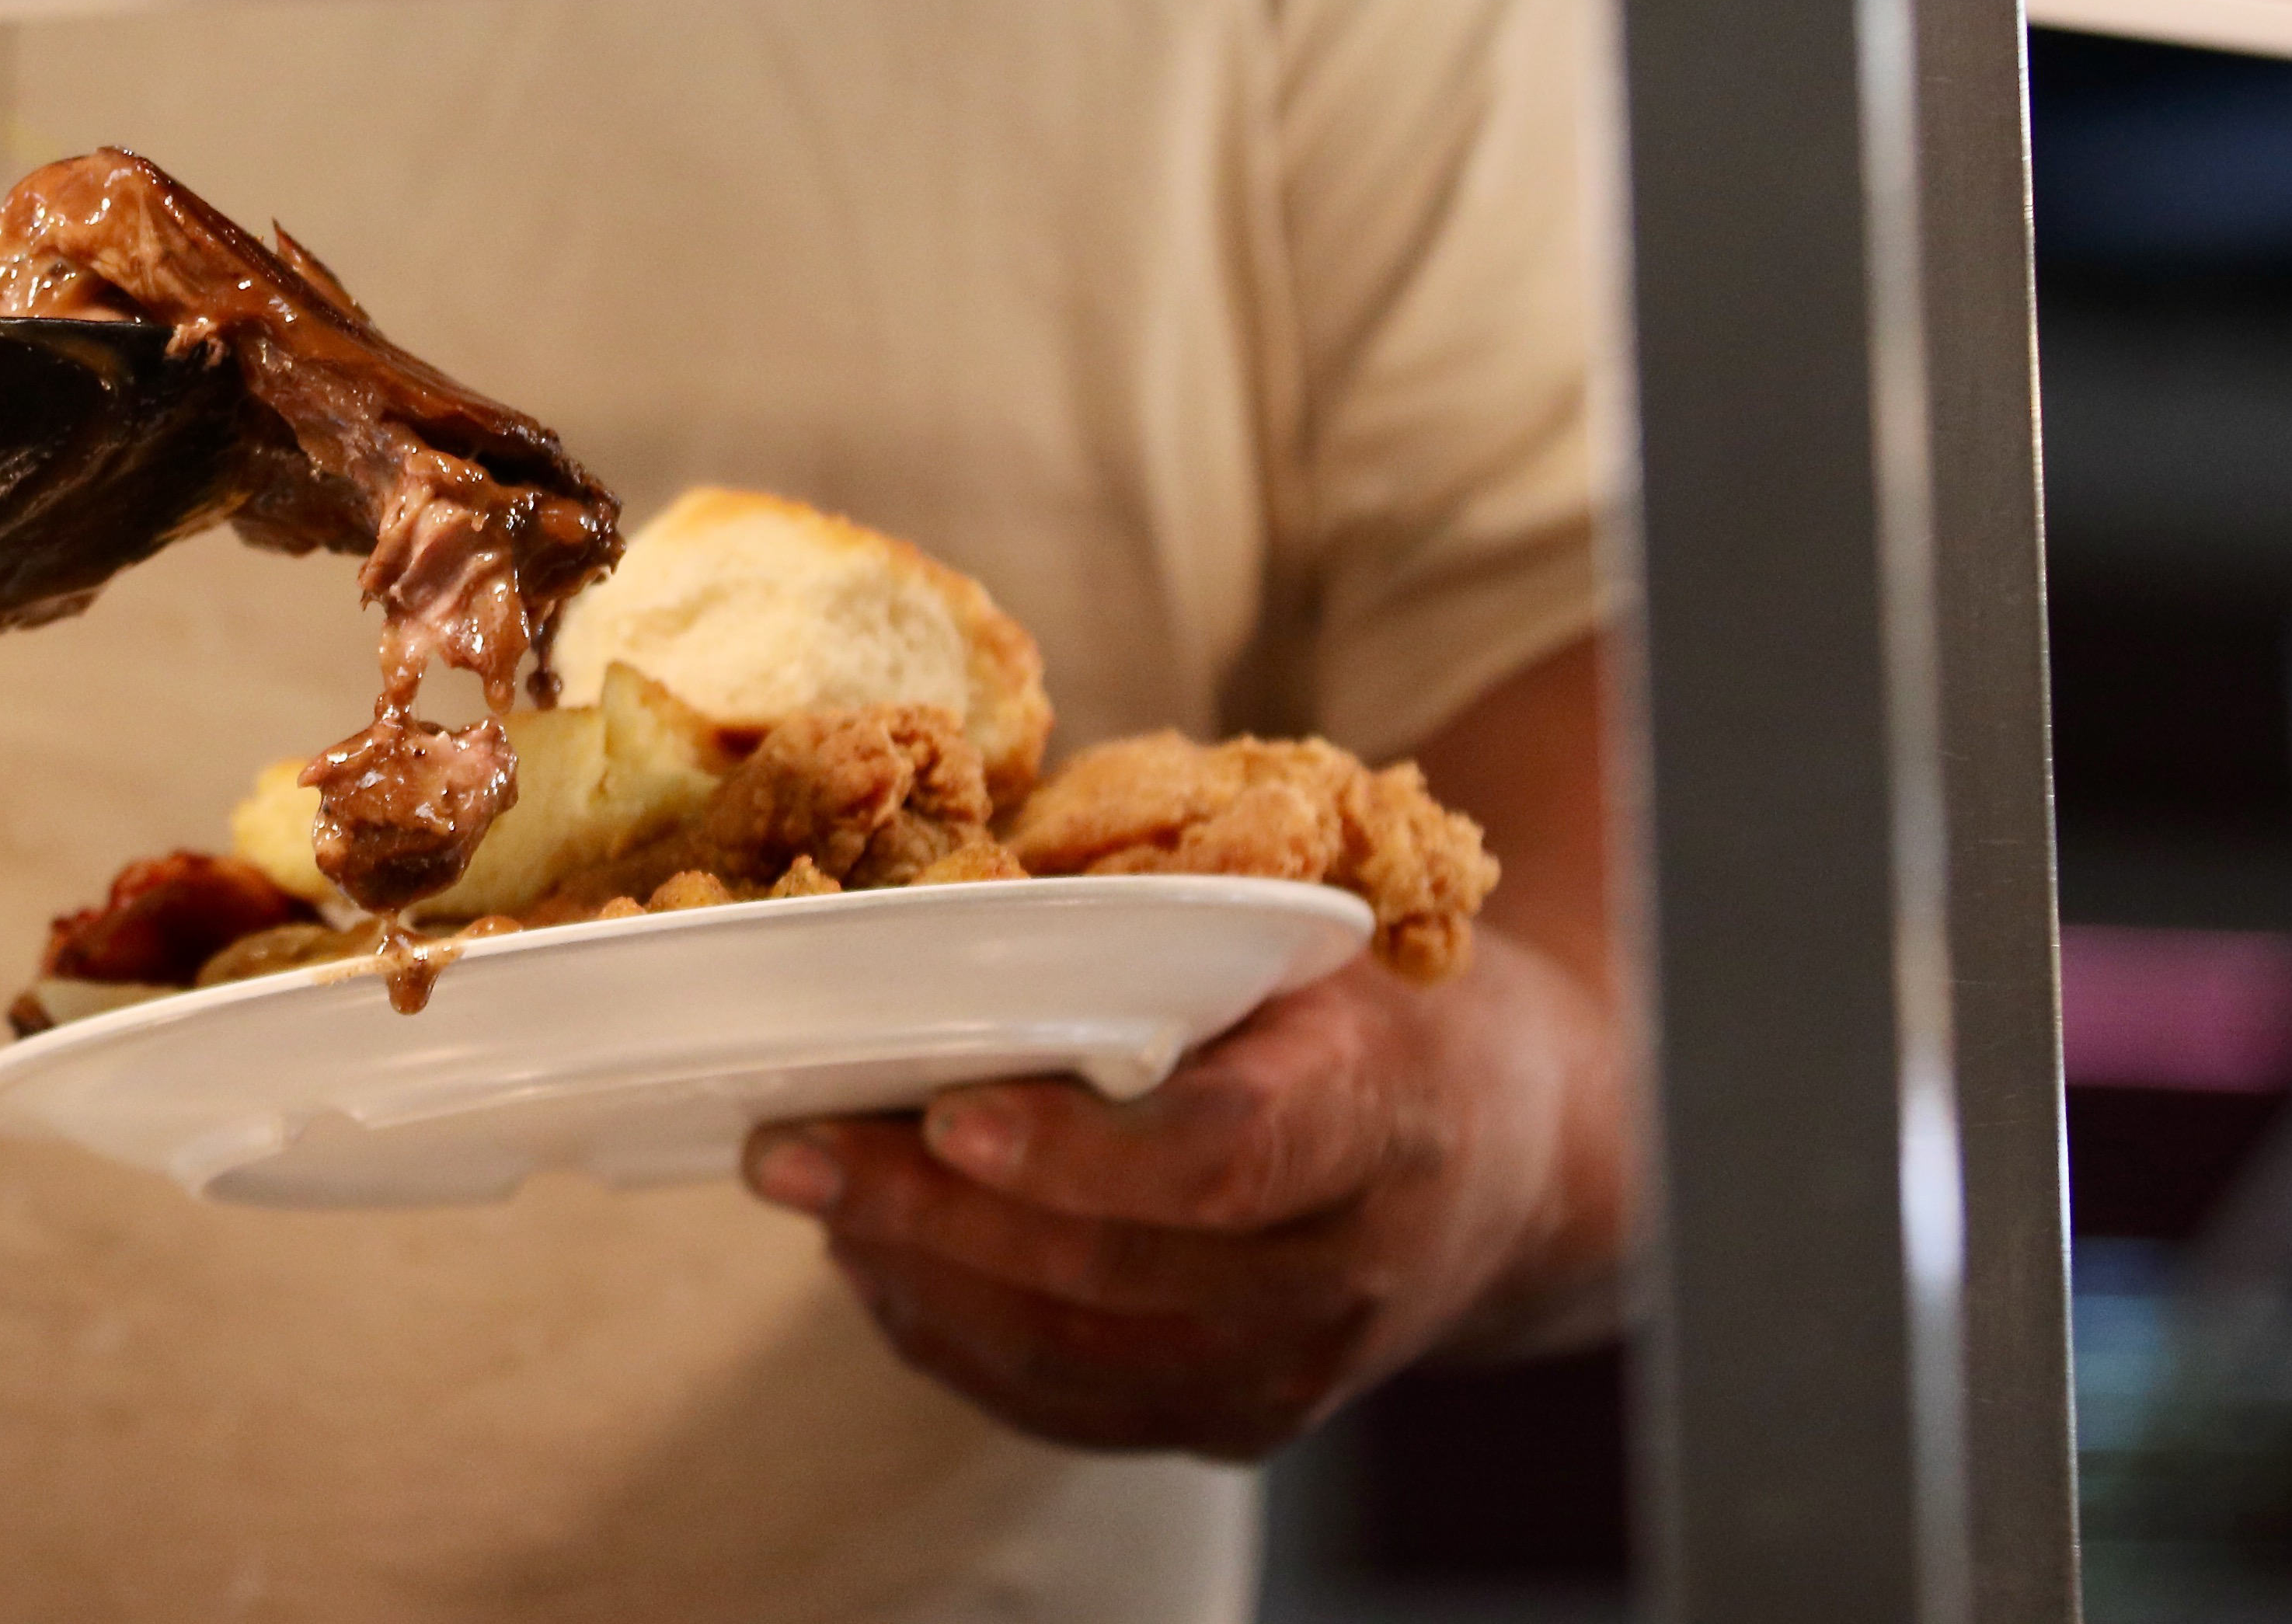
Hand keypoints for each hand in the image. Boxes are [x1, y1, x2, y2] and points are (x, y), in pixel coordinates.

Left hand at [746, 933, 1616, 1458]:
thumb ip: (1168, 917)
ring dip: (914, 1277)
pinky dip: (952, 1335)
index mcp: (1375, 1107)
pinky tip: (879, 1261)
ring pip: (1071, 1355)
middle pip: (1112, 1272)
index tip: (949, 1114)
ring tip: (805, 1190)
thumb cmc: (1368, 1001)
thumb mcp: (1310, 928)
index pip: (1225, 1156)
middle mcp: (1341, 1266)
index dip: (1079, 1153)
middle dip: (928, 1214)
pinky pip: (1067, 1404)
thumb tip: (943, 867)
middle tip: (788, 1150)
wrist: (1503, 1158)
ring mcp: (1289, 1369)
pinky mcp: (1235, 1424)